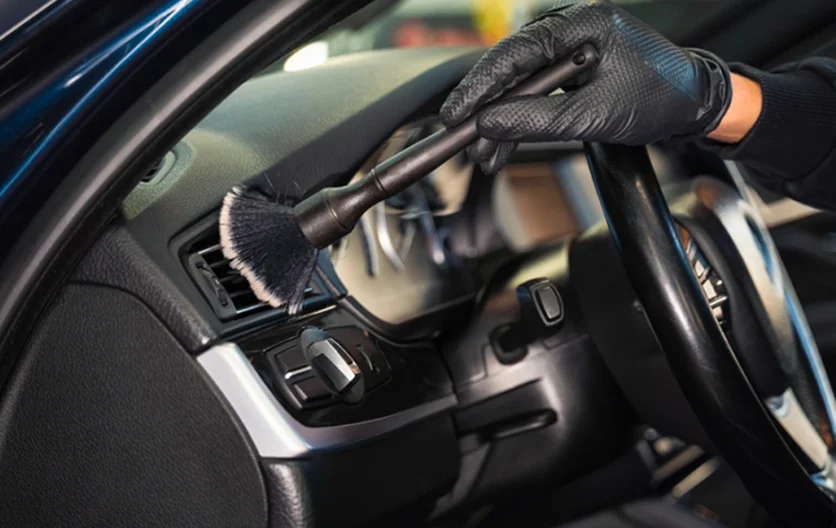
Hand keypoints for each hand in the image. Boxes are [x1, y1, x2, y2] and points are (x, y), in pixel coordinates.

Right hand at [440, 0, 732, 173]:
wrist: (693, 103)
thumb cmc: (658, 99)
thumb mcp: (592, 116)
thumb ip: (536, 119)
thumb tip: (489, 124)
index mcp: (581, 24)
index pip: (513, 53)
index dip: (478, 87)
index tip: (456, 114)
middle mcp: (571, 27)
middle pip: (509, 67)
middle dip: (486, 109)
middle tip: (466, 141)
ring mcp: (570, 45)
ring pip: (518, 83)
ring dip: (501, 120)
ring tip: (486, 155)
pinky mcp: (571, 65)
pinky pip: (534, 89)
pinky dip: (520, 117)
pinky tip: (505, 143)